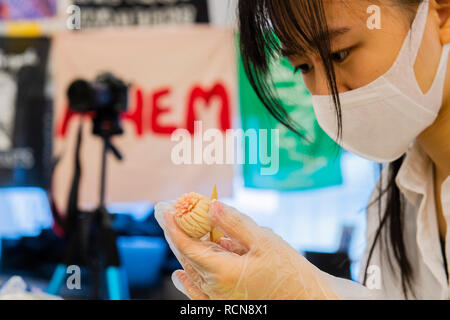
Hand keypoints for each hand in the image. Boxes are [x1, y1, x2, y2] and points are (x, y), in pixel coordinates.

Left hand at [155, 200, 338, 299]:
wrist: (306, 299)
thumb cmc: (289, 271)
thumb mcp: (263, 241)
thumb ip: (234, 223)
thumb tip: (210, 205)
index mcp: (222, 272)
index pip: (188, 246)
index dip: (175, 226)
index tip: (166, 210)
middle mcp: (215, 289)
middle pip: (187, 257)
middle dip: (177, 233)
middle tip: (169, 213)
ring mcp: (219, 299)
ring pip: (193, 272)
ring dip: (184, 250)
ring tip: (178, 230)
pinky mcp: (227, 303)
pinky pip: (199, 293)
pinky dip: (188, 281)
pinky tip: (180, 275)